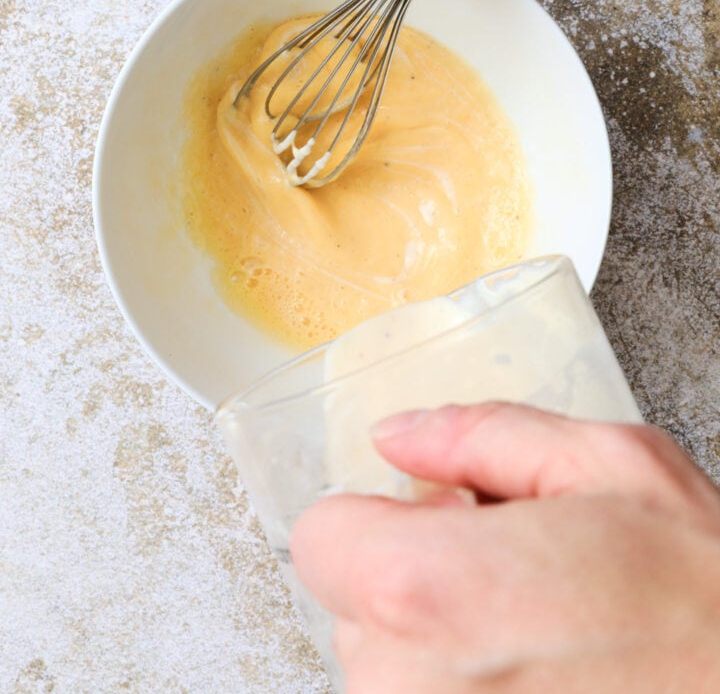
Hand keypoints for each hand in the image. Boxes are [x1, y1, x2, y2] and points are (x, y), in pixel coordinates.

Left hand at [291, 403, 719, 692]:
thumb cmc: (703, 600)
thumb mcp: (610, 465)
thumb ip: (480, 433)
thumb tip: (399, 435)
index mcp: (430, 589)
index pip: (319, 538)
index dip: (381, 517)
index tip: (443, 520)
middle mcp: (410, 688)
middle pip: (353, 605)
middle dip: (414, 575)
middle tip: (512, 572)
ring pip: (387, 668)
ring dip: (440, 641)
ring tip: (537, 629)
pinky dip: (463, 686)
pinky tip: (536, 674)